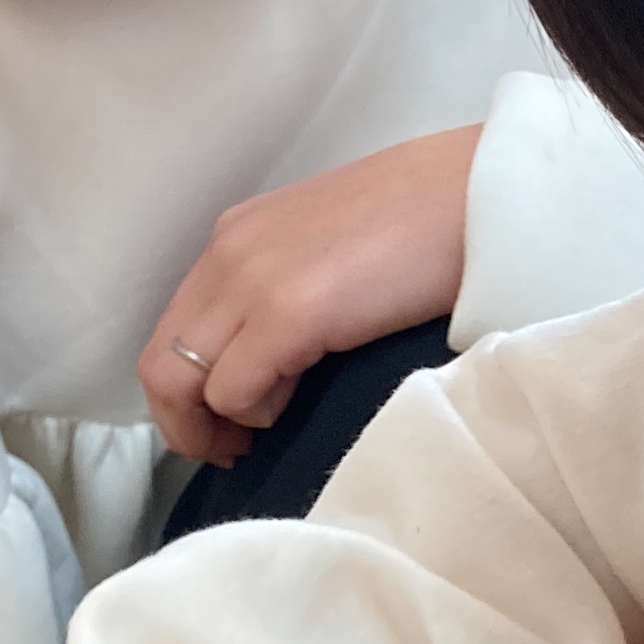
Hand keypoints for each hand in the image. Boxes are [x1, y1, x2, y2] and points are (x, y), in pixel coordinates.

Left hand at [141, 126, 476, 464]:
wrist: (484, 192)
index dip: (188, 390)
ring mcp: (253, 281)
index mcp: (238, 235)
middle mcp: (229, 253)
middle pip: (159, 362)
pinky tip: (293, 409)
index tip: (226, 422)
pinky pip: (233, 391)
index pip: (175, 329)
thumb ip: (291, 286)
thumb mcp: (332, 246)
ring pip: (179, 383)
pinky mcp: (288, 312)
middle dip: (184, 423)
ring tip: (257, 441)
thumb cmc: (431, 218)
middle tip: (231, 451)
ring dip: (212, 427)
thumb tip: (276, 352)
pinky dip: (253, 415)